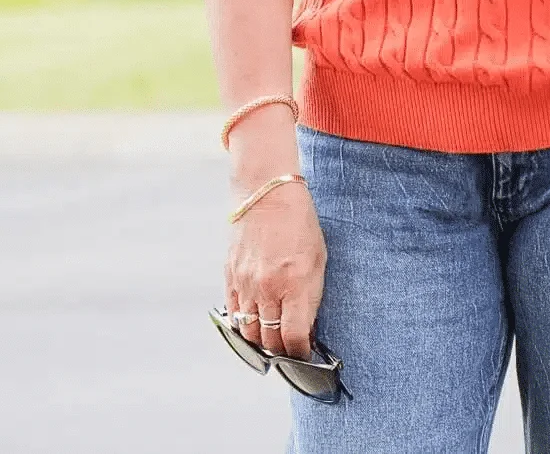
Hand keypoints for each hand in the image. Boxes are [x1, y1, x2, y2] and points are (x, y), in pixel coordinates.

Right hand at [226, 172, 327, 361]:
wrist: (267, 193)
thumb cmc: (299, 223)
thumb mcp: (318, 259)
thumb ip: (312, 297)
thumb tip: (306, 329)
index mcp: (295, 283)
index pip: (294, 337)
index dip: (300, 354)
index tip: (305, 356)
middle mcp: (268, 288)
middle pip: (270, 340)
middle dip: (282, 352)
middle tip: (289, 352)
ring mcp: (246, 284)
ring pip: (249, 332)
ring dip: (260, 343)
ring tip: (272, 342)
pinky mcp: (230, 277)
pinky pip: (234, 314)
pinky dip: (243, 326)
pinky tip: (253, 326)